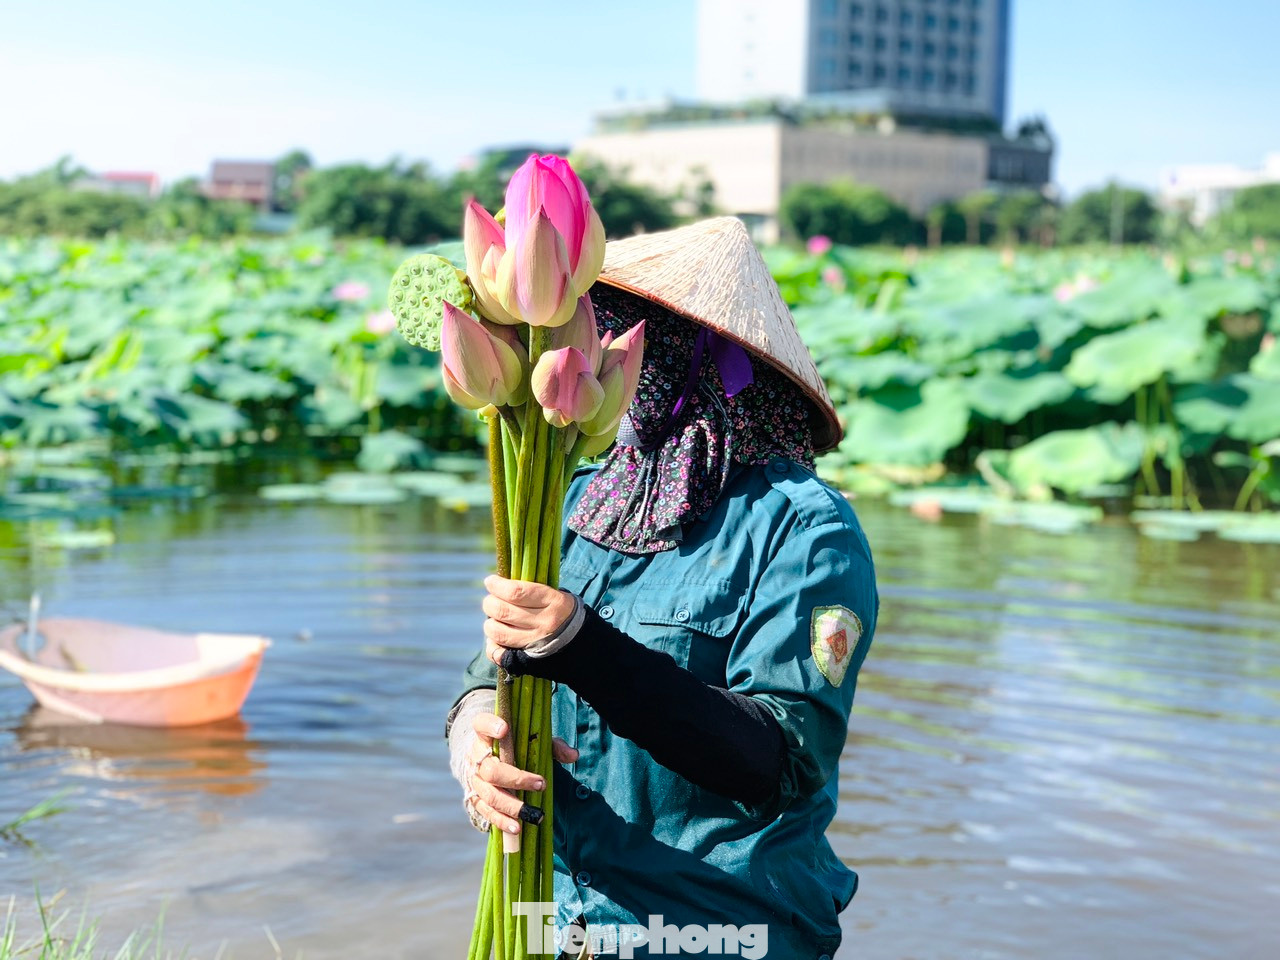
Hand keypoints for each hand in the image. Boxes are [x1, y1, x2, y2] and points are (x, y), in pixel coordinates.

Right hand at [466, 711, 579, 834]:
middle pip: (491, 770)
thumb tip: (573, 755)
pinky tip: (517, 828)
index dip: (491, 726)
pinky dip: (501, 821)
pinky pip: (486, 811)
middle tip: (542, 784)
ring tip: (534, 815)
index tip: (505, 729)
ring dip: (512, 806)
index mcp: (485, 735)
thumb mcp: (533, 740)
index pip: (481, 724)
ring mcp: (474, 779)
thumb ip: (553, 745)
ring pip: (489, 794)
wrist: (487, 757)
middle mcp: (476, 757)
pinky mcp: (475, 797)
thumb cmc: (514, 746)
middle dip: (517, 779)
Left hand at [482, 575, 577, 666]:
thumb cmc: (563, 613)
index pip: (516, 592)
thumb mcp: (557, 596)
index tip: (490, 581)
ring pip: (498, 632)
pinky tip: (495, 638)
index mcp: (553, 602)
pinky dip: (491, 645)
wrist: (582, 645)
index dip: (497, 586)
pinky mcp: (527, 659)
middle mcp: (544, 623)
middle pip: (503, 611)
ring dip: (489, 623)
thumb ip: (532, 589)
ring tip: (493, 618)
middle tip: (490, 600)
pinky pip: (499, 653)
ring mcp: (535, 643)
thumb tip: (501, 583)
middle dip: (490, 603)